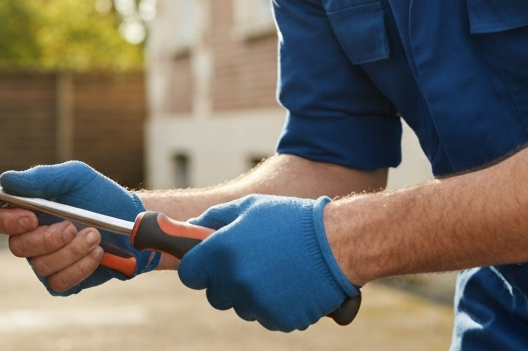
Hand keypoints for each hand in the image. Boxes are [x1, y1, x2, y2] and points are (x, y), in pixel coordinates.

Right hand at [0, 161, 159, 294]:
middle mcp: (32, 239)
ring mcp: (47, 261)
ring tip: (94, 235)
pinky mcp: (64, 280)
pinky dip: (79, 267)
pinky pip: (59, 282)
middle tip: (72, 226)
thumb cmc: (98, 195)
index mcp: (28, 212)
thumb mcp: (75, 177)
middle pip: (18, 247)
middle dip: (47, 238)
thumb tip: (7, 180)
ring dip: (71, 251)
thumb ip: (42, 177)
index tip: (31, 217)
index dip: (8, 222)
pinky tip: (97, 253)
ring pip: (41, 266)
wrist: (131, 220)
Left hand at [178, 195, 358, 331]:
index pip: (189, 273)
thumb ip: (215, 218)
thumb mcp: (251, 207)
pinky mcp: (278, 320)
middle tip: (252, 263)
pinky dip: (276, 305)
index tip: (211, 263)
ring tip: (278, 269)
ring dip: (253, 294)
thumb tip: (190, 226)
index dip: (199, 268)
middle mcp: (235, 281)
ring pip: (243, 307)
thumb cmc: (291, 220)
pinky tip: (291, 283)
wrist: (338, 243)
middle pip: (216, 296)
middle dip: (228, 283)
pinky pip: (267, 317)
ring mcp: (257, 304)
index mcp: (221, 252)